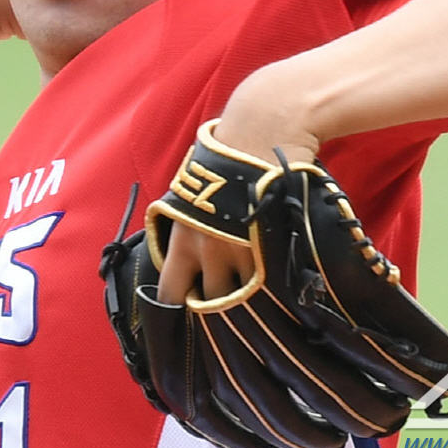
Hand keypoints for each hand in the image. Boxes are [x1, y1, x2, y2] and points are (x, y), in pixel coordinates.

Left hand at [156, 62, 319, 303]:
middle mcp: (211, 251)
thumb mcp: (188, 190)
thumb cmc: (222, 152)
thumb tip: (178, 253)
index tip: (178, 316)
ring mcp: (247, 251)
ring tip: (250, 295)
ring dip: (245, 296)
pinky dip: (273, 285)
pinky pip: (273, 281)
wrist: (262, 131)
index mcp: (183, 238)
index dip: (173, 308)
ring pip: (244, 296)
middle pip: (210, 301)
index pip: (170, 293)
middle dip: (214, 305)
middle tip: (220, 305)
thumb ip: (183, 224)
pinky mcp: (277, 245)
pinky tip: (276, 285)